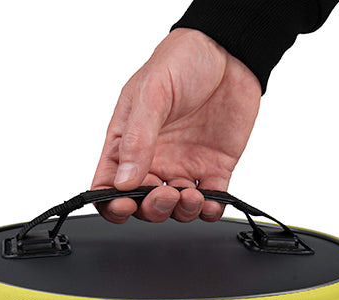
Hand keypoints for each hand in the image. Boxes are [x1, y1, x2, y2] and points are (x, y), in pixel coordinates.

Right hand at [91, 28, 260, 222]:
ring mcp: (184, 165)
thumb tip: (123, 180)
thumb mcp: (151, 93)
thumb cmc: (181, 61)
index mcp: (127, 143)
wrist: (228, 50)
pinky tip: (210, 202)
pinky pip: (210, 200)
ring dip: (180, 211)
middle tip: (163, 195)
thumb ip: (137, 139)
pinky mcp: (215, 167)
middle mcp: (154, 159)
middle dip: (151, 209)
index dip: (112, 204)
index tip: (124, 205)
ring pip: (176, 207)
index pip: (109, 185)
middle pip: (143, 204)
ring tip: (190, 195)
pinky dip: (210, 210)